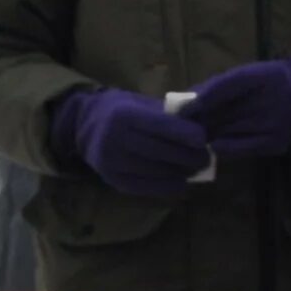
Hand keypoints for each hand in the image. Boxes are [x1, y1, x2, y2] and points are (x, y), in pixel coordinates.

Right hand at [50, 88, 212, 198]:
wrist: (84, 126)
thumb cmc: (121, 110)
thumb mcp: (142, 103)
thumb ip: (168, 114)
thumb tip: (203, 126)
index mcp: (125, 114)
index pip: (163, 127)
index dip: (188, 135)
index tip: (204, 139)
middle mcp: (115, 138)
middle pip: (163, 152)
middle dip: (190, 157)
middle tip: (205, 157)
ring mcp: (112, 162)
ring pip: (157, 171)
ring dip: (181, 172)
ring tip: (194, 169)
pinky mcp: (111, 179)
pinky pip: (146, 187)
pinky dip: (167, 186)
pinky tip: (180, 182)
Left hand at [181, 56, 290, 159]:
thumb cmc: (264, 86)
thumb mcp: (245, 76)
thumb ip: (216, 86)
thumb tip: (183, 102)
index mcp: (267, 75)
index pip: (229, 85)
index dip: (203, 98)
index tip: (182, 108)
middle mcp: (276, 99)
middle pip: (226, 112)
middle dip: (200, 120)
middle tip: (179, 126)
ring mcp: (278, 124)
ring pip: (229, 132)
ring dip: (207, 134)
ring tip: (192, 135)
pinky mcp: (276, 144)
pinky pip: (239, 150)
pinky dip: (221, 147)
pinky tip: (212, 145)